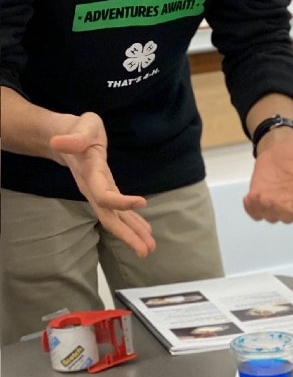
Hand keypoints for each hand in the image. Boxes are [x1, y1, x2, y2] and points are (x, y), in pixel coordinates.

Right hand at [49, 112, 154, 256]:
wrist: (65, 137)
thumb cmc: (79, 130)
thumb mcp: (81, 126)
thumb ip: (75, 137)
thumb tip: (59, 141)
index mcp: (91, 174)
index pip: (103, 194)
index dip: (120, 201)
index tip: (142, 202)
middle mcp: (93, 188)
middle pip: (108, 216)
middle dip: (126, 234)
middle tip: (145, 250)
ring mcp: (98, 191)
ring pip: (114, 218)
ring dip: (131, 233)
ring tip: (148, 248)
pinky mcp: (105, 189)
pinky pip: (118, 211)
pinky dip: (131, 222)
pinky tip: (144, 231)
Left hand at [244, 133, 292, 222]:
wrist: (278, 144)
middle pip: (290, 217)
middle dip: (281, 210)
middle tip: (271, 198)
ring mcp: (276, 201)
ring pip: (272, 216)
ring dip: (264, 209)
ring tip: (258, 196)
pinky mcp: (260, 198)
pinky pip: (256, 213)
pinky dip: (251, 209)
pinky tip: (249, 198)